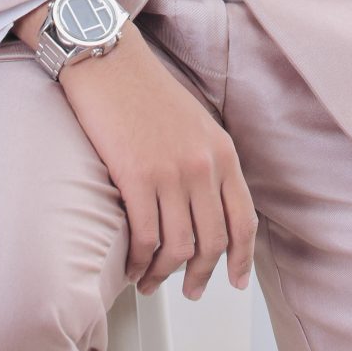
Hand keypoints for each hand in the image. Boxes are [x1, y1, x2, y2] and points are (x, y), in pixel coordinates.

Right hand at [18, 6, 255, 298]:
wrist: (107, 59)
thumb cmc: (142, 89)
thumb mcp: (194, 124)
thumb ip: (207, 163)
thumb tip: (205, 209)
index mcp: (222, 152)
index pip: (244, 220)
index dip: (241, 258)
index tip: (234, 280)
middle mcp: (203, 165)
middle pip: (212, 241)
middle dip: (202, 275)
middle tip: (191, 291)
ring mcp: (171, 172)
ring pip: (178, 247)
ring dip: (164, 274)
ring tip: (151, 282)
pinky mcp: (136, 176)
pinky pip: (145, 236)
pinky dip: (139, 260)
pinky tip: (131, 266)